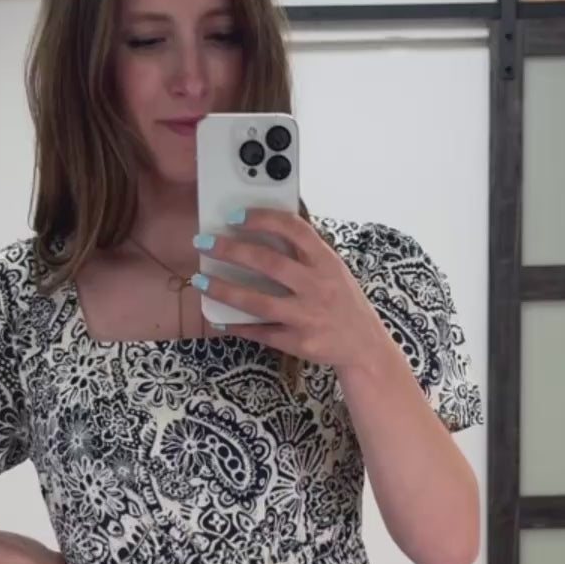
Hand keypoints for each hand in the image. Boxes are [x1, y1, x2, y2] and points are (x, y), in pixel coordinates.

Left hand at [194, 211, 386, 370]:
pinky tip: (218, 318)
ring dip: (223, 289)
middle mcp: (317, 286)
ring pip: (257, 301)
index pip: (294, 230)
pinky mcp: (298, 342)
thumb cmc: (342, 301)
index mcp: (325, 262)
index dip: (262, 219)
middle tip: (203, 244)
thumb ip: (305, 253)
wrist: (365, 346)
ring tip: (199, 280)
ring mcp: (307, 316)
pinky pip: (261, 332)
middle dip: (230, 251)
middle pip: (268, 262)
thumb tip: (262, 233)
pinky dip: (237, 325)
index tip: (234, 216)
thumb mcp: (333, 270)